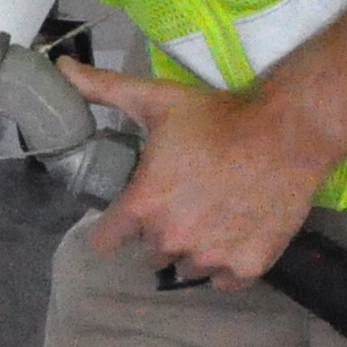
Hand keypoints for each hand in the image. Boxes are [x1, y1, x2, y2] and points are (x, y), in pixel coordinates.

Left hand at [61, 59, 346, 286]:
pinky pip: (223, 280)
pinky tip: (236, 232)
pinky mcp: (246, 268)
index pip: (106, 241)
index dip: (115, 227)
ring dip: (194, 249)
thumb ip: (103, 89)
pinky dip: (227, 263)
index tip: (129, 214)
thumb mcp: (156, 99)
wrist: (287, 133)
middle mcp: (172, 239)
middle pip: (150, 252)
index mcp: (144, 205)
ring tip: (212, 214)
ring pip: (187, 267)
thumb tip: (59, 66)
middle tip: (183, 201)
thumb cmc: (217, 116)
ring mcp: (211, 258)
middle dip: (160, 231)